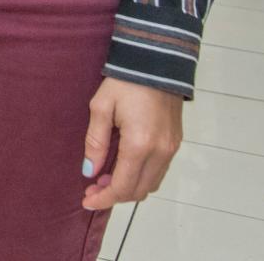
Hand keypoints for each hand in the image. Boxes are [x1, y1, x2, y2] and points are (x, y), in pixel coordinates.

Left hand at [81, 77, 182, 210]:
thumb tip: (89, 171)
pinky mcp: (176, 142)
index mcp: (140, 145)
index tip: (86, 201)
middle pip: (138, 191)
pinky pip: (160, 171)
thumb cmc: (125, 81)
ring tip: (106, 177)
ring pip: (151, 184)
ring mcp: (172, 148)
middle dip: (114, 195)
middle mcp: (160, 152)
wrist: (157, 61)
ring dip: (129, 187)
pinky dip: (142, 177)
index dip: (103, 199)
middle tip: (92, 188)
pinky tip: (125, 167)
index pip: (122, 186)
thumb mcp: (101, 106)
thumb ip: (95, 141)